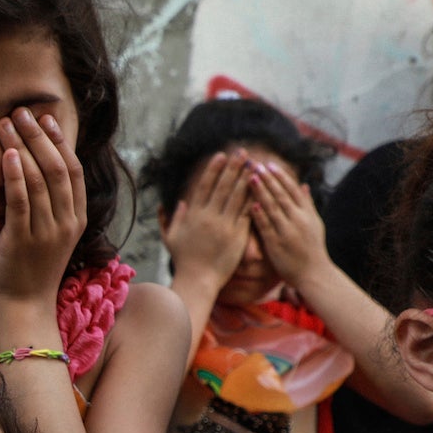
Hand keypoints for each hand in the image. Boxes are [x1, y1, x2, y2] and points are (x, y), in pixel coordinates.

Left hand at [0, 108, 85, 308]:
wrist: (24, 307)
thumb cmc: (31, 268)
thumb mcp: (50, 232)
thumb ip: (50, 202)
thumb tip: (38, 167)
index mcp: (77, 217)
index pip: (73, 168)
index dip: (59, 140)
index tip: (44, 118)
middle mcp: (67, 221)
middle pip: (57, 166)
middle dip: (38, 135)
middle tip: (19, 112)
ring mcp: (48, 231)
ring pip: (39, 178)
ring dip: (22, 146)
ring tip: (5, 123)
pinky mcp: (24, 240)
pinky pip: (22, 200)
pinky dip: (15, 174)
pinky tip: (6, 154)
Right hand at [164, 152, 251, 296]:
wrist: (198, 280)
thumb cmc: (184, 260)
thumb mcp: (172, 237)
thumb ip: (173, 218)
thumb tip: (180, 203)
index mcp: (194, 215)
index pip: (205, 186)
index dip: (214, 169)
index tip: (221, 155)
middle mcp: (209, 217)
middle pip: (224, 186)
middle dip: (233, 167)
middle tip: (242, 152)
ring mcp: (224, 226)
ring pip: (237, 197)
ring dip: (246, 179)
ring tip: (254, 165)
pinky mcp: (237, 236)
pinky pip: (247, 213)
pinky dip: (253, 199)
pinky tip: (260, 189)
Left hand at [247, 158, 327, 288]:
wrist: (314, 274)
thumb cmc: (313, 249)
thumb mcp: (315, 224)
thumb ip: (307, 204)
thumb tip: (304, 184)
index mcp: (307, 214)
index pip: (292, 190)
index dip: (280, 176)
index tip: (269, 164)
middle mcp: (298, 220)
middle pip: (281, 195)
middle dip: (268, 179)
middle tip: (255, 164)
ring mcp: (287, 232)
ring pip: (273, 207)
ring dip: (261, 191)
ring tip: (251, 177)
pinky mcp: (276, 245)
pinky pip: (266, 227)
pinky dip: (259, 215)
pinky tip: (251, 203)